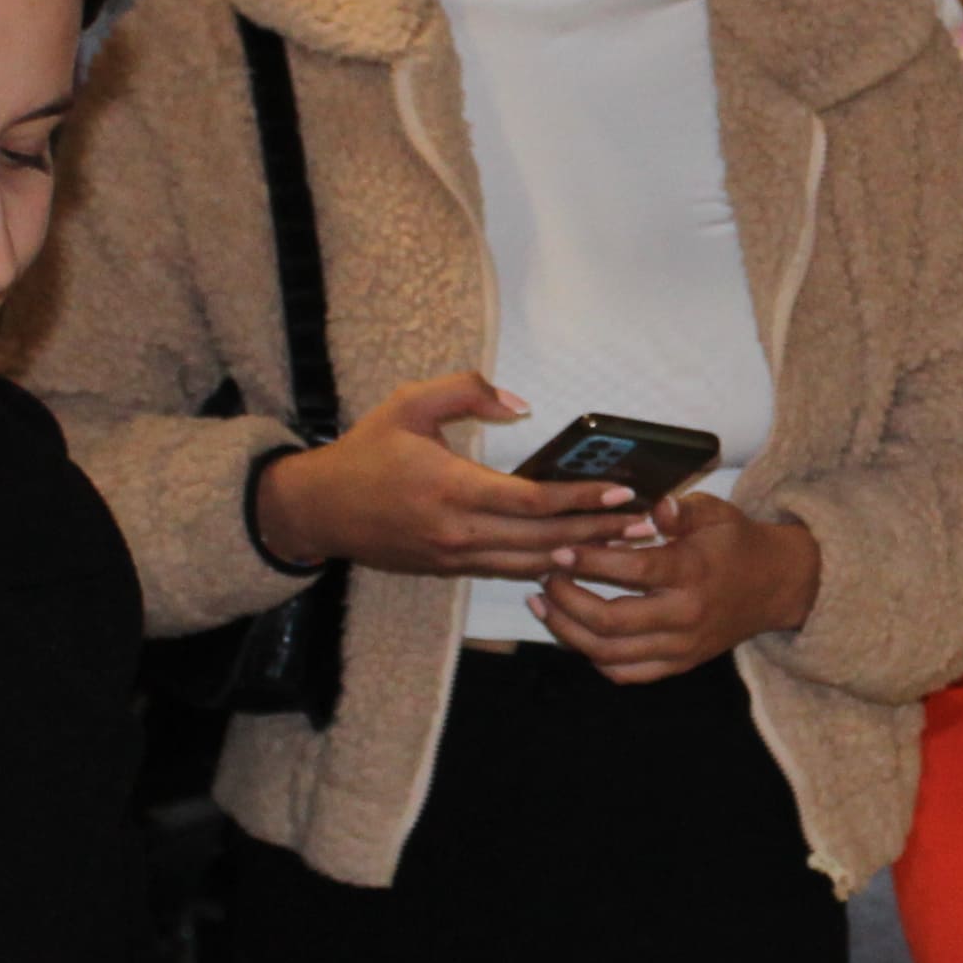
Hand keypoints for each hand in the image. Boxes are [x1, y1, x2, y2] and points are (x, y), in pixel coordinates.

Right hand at [252, 374, 655, 580]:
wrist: (317, 509)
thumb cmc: (365, 451)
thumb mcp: (409, 404)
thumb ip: (465, 392)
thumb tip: (520, 405)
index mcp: (450, 488)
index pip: (531, 502)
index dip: (580, 500)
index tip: (622, 493)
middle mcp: (456, 531)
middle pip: (542, 539)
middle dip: (597, 532)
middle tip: (644, 524)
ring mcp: (452, 557)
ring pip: (530, 563)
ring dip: (579, 554)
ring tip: (623, 543)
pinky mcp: (448, 570)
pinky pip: (506, 570)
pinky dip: (545, 564)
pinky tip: (575, 555)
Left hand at [537, 490, 820, 684]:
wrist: (776, 585)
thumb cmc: (737, 543)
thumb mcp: (717, 513)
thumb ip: (683, 510)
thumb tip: (655, 508)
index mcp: (691, 573)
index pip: (632, 572)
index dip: (588, 562)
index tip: (560, 551)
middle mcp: (684, 616)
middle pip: (611, 622)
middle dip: (567, 601)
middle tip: (545, 579)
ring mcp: (682, 646)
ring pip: (611, 654)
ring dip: (570, 632)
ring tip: (545, 606)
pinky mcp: (680, 664)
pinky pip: (628, 673)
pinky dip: (596, 658)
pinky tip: (577, 634)